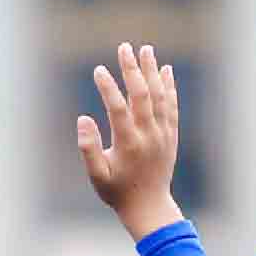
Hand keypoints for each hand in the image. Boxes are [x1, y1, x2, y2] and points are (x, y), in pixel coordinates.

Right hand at [77, 42, 180, 238]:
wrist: (149, 207)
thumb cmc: (118, 192)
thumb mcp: (97, 176)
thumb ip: (88, 148)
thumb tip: (83, 118)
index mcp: (128, 144)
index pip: (118, 109)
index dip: (108, 88)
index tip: (98, 70)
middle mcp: (148, 136)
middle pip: (142, 95)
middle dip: (132, 69)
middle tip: (124, 47)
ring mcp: (163, 135)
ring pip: (160, 97)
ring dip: (153, 72)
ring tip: (146, 50)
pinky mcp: (171, 136)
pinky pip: (172, 107)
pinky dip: (170, 88)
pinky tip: (166, 70)